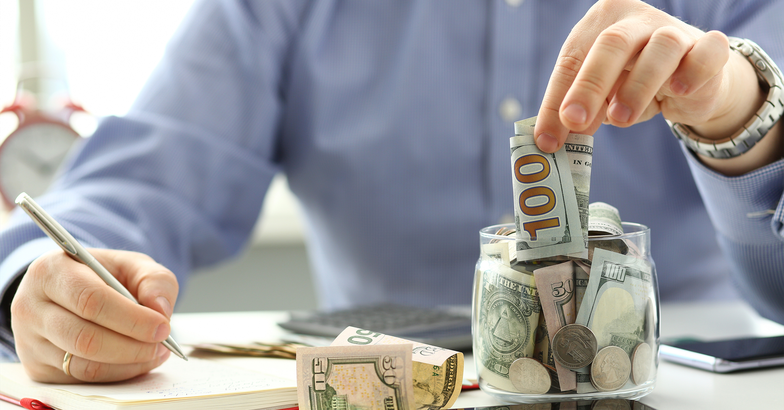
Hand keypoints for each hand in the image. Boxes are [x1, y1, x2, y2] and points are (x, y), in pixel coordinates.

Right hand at [10, 249, 178, 382]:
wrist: (70, 290)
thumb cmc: (103, 275)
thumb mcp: (131, 265)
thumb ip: (155, 280)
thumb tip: (160, 311)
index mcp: (50, 271)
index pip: (90, 300)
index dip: (131, 318)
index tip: (162, 326)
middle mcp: (30, 307)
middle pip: (84, 338)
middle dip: (132, 346)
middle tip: (161, 343)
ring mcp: (29, 341)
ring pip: (83, 365)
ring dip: (128, 363)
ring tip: (156, 351)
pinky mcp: (37, 368)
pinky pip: (82, 379)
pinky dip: (117, 374)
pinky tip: (137, 360)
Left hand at [534, 0, 780, 173]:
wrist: (691, 83)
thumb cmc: (633, 83)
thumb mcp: (599, 98)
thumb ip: (578, 112)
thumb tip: (548, 140)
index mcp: (600, 22)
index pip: (572, 59)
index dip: (557, 100)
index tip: (547, 138)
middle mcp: (636, 18)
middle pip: (610, 44)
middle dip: (589, 86)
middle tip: (576, 122)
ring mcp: (675, 29)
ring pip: (659, 48)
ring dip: (638, 86)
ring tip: (621, 119)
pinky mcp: (709, 47)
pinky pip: (706, 54)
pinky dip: (693, 72)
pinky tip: (678, 91)